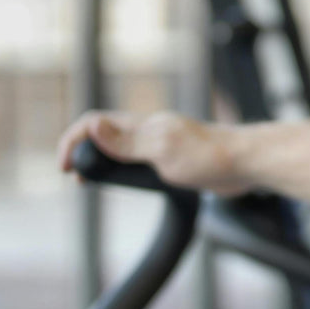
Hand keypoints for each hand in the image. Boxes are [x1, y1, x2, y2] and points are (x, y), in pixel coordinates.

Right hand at [56, 110, 251, 195]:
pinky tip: (127, 184)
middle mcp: (149, 132)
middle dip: (82, 150)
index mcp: (142, 125)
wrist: (245, 165)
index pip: (95, 123)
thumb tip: (92, 126)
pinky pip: (139, 162)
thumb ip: (127, 142)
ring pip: (121, 148)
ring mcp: (161, 145)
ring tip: (89, 181)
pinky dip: (123, 171)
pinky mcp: (173, 160)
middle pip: (104, 134)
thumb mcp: (161, 151)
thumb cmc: (209, 156)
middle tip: (72, 175)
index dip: (74, 140)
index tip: (64, 166)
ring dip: (101, 161)